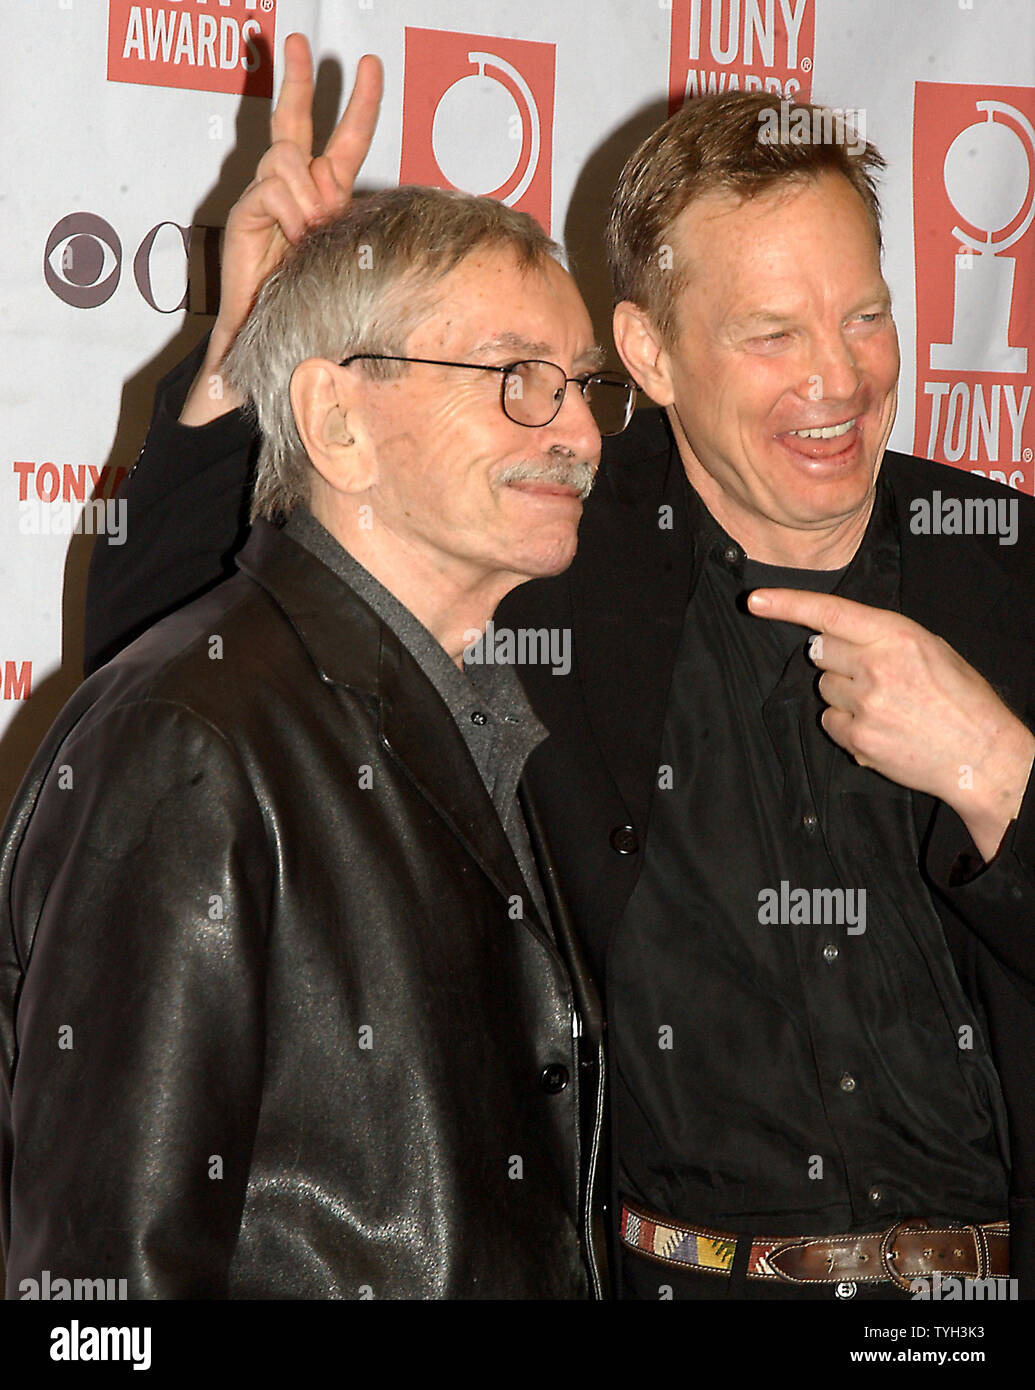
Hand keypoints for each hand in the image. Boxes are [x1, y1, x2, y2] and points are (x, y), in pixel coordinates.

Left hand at [180, 34, 382, 425]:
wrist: (292, 351)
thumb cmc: (265, 348)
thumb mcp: (242, 352)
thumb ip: (223, 373)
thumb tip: (200, 407)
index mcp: (257, 235)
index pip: (273, 187)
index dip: (290, 194)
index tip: (309, 223)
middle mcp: (282, 212)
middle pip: (284, 142)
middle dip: (290, 94)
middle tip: (291, 41)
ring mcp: (314, 206)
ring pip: (324, 143)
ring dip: (343, 105)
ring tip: (364, 61)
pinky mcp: (340, 208)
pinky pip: (349, 156)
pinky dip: (357, 117)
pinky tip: (368, 78)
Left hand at [747, 589, 1034, 861]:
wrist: (981, 754)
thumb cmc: (960, 698)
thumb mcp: (930, 649)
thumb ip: (880, 637)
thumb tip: (829, 636)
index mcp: (896, 635)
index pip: (830, 613)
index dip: (787, 604)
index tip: (755, 600)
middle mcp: (875, 665)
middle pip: (821, 652)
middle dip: (837, 660)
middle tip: (875, 675)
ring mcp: (864, 703)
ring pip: (824, 688)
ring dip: (844, 695)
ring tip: (886, 706)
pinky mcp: (857, 737)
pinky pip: (829, 721)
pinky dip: (846, 725)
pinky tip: (879, 728)